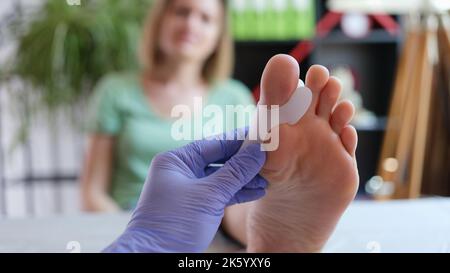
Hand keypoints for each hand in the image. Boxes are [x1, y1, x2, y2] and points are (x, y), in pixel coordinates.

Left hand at [104, 130, 266, 252]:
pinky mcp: (195, 207)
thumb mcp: (209, 195)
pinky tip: (257, 192)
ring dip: (244, 180)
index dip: (238, 140)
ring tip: (267, 179)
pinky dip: (237, 193)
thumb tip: (258, 151)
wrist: (155, 256)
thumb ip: (235, 172)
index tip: (260, 136)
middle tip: (269, 158)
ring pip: (222, 179)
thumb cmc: (175, 222)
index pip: (213, 144)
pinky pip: (220, 194)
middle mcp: (181, 171)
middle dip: (244, 163)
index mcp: (176, 160)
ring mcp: (188, 190)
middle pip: (219, 161)